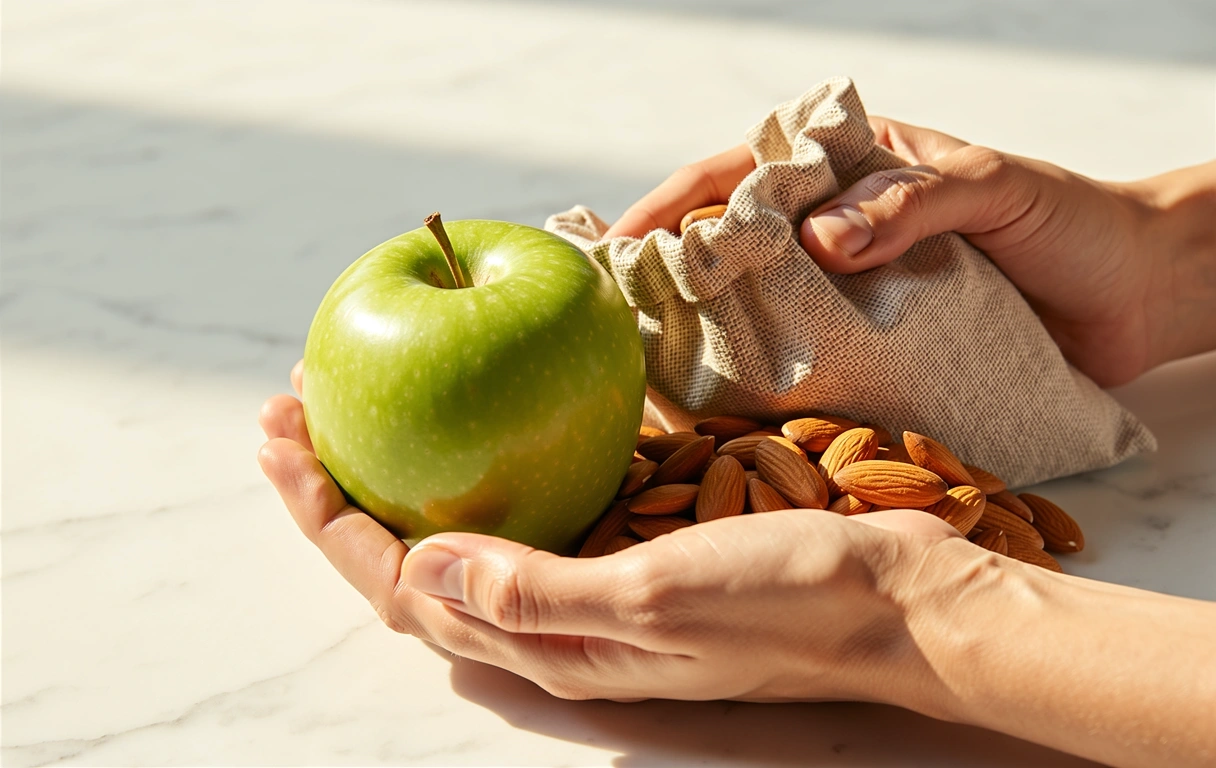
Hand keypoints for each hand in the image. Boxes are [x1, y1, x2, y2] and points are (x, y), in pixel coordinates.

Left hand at [259, 363, 962, 703]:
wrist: (897, 600)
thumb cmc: (789, 602)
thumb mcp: (658, 598)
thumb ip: (536, 594)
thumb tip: (422, 562)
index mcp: (548, 643)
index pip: (401, 584)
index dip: (328, 518)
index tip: (284, 437)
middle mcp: (556, 617)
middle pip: (416, 552)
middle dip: (344, 486)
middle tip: (295, 406)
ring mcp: (594, 577)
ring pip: (470, 519)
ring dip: (410, 460)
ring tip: (368, 394)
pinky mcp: (633, 538)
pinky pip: (541, 490)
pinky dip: (496, 444)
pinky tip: (490, 395)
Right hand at [605, 119, 1215, 387]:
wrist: (1140, 293)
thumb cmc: (1075, 223)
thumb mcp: (996, 189)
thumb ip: (912, 200)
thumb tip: (822, 238)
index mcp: (857, 166)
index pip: (745, 172)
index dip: (675, 206)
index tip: (622, 245)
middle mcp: (845, 226)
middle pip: (740, 244)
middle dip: (680, 276)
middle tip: (626, 318)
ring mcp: (859, 289)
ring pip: (769, 307)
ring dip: (720, 335)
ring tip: (665, 372)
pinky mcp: (884, 347)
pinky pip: (816, 359)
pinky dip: (778, 380)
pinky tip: (743, 406)